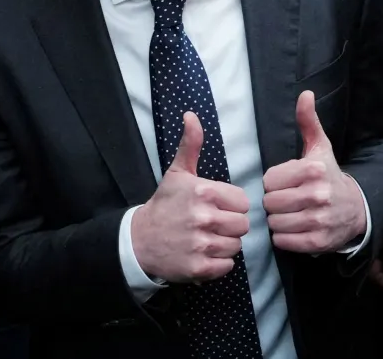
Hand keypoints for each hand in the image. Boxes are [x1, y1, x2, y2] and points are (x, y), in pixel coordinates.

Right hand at [131, 112, 251, 283]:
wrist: (139, 241)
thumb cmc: (164, 205)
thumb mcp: (177, 172)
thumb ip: (191, 144)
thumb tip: (191, 115)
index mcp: (203, 192)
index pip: (243, 202)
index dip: (232, 206)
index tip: (217, 207)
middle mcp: (203, 218)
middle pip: (243, 225)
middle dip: (231, 226)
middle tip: (212, 224)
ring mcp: (200, 244)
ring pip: (236, 246)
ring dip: (225, 244)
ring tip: (207, 238)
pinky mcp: (199, 268)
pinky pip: (227, 266)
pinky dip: (219, 263)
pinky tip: (204, 254)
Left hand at [263, 91, 366, 253]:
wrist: (356, 208)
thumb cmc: (328, 175)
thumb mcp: (319, 148)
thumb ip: (308, 121)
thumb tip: (305, 94)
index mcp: (313, 169)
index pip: (269, 180)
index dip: (274, 183)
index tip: (286, 183)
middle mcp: (318, 194)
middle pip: (270, 203)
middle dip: (275, 202)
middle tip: (288, 200)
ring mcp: (319, 219)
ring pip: (274, 223)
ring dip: (279, 221)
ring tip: (291, 214)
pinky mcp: (318, 241)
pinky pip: (282, 241)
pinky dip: (284, 237)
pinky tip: (296, 228)